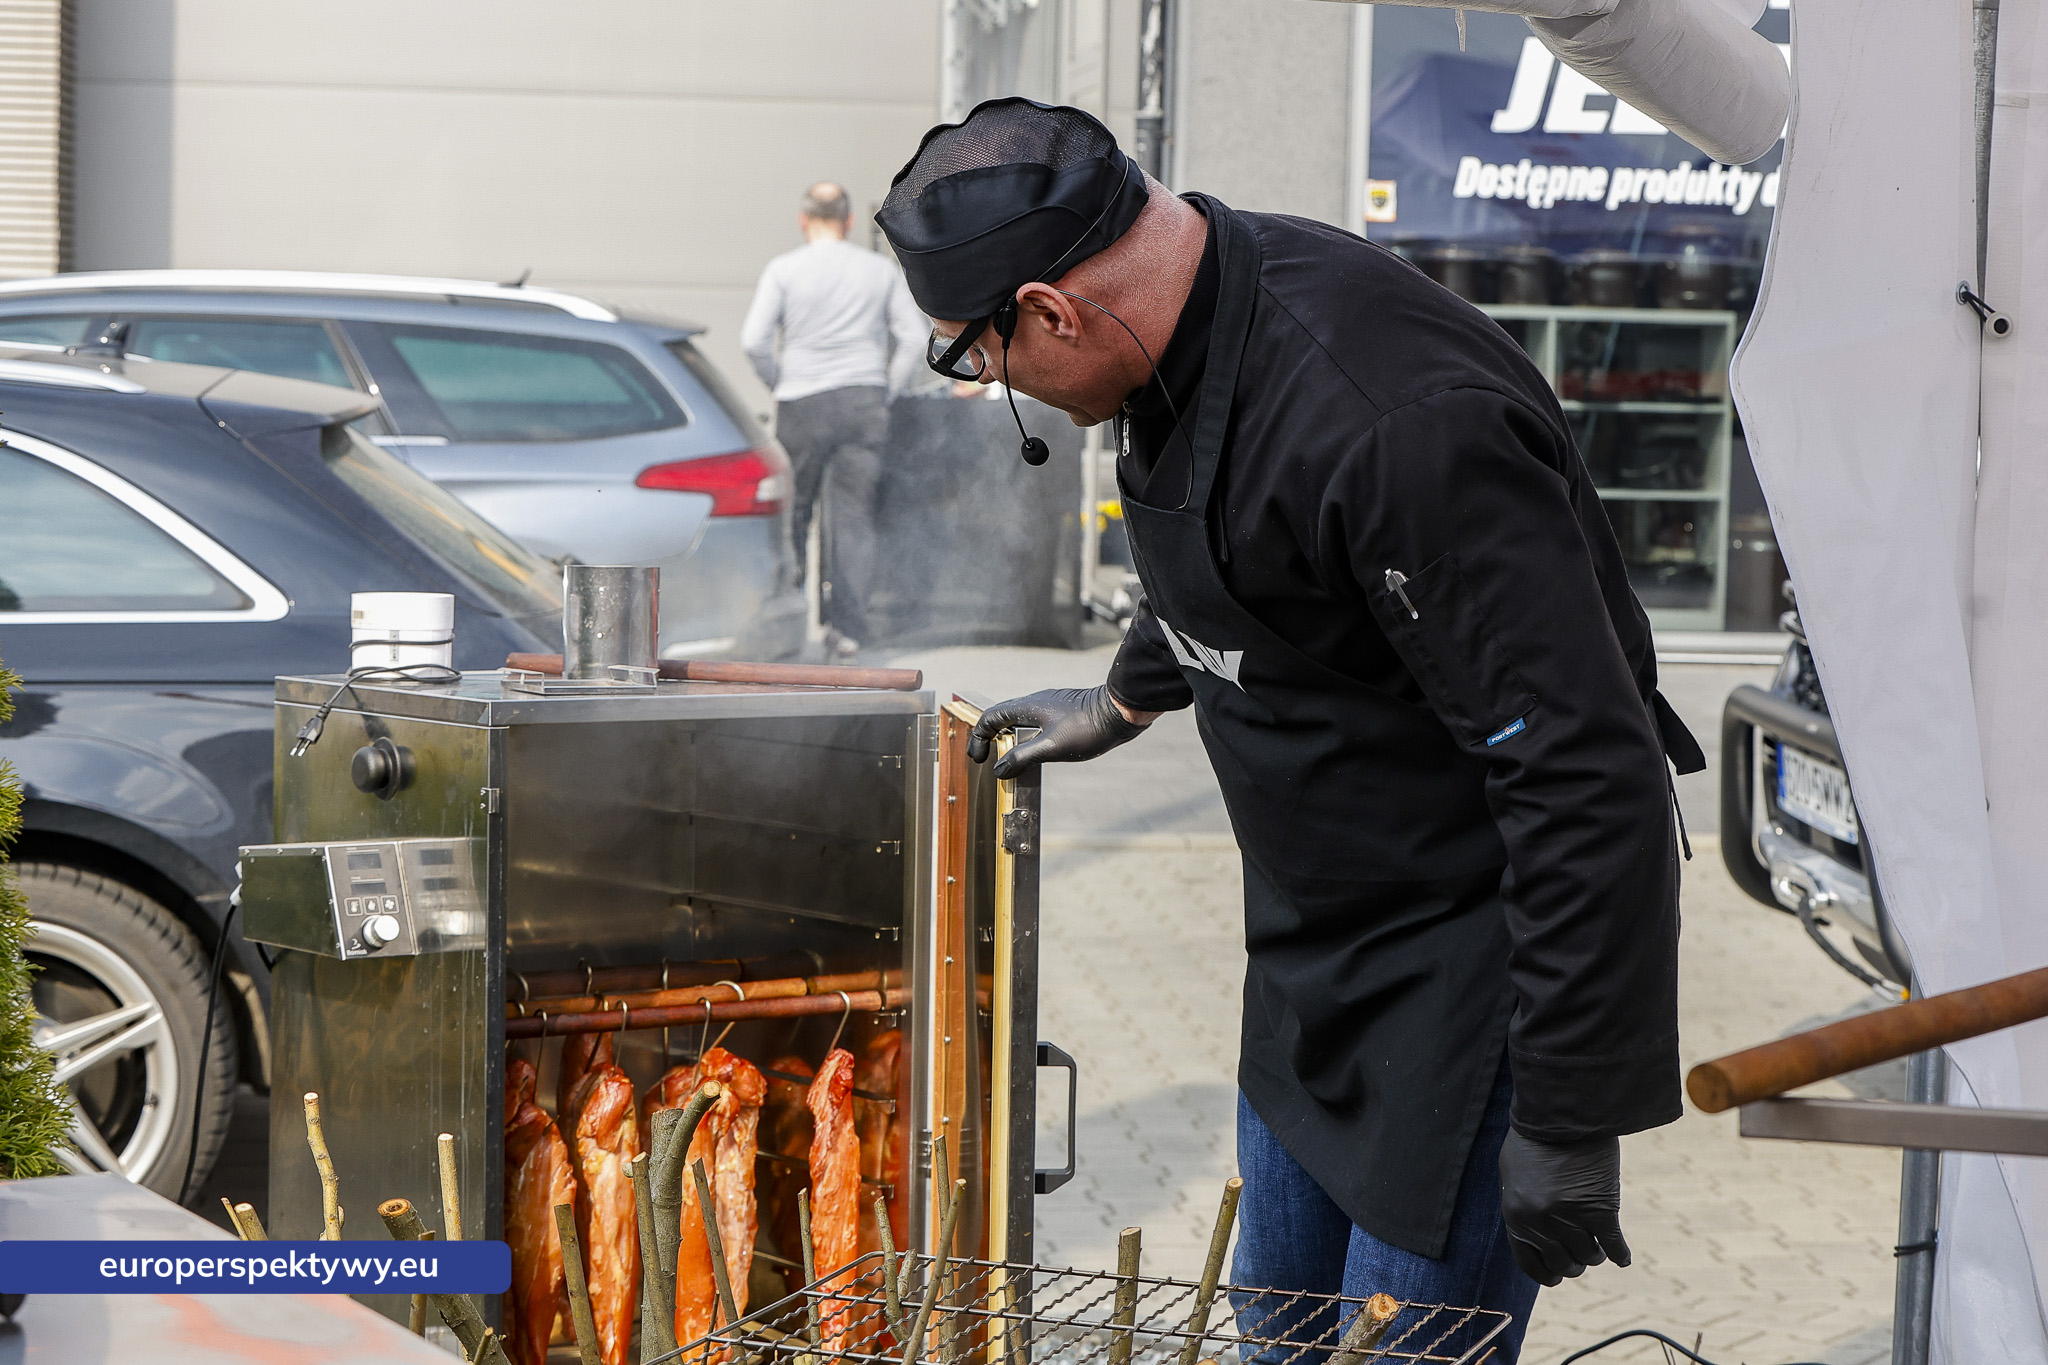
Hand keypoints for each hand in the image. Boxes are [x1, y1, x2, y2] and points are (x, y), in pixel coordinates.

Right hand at [967, 687, 1152, 778]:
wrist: (1121, 712)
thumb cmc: (1087, 728)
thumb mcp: (1051, 747)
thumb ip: (1022, 757)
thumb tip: (999, 769)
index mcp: (1028, 706)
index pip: (990, 718)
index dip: (978, 738)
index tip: (978, 759)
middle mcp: (1035, 702)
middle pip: (1002, 717)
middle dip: (990, 737)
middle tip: (988, 758)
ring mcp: (1050, 706)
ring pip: (1019, 720)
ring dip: (1009, 738)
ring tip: (1008, 759)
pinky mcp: (1063, 712)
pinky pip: (1035, 723)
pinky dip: (1026, 737)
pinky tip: (1035, 752)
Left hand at [1497, 1130, 1630, 1286]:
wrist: (1561, 1112)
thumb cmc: (1534, 1138)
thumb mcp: (1514, 1175)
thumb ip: (1522, 1206)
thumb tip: (1534, 1233)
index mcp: (1515, 1216)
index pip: (1529, 1263)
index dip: (1546, 1273)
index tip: (1556, 1276)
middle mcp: (1541, 1223)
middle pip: (1564, 1264)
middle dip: (1574, 1263)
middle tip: (1582, 1255)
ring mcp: (1570, 1219)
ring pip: (1589, 1256)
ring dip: (1595, 1253)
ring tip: (1597, 1245)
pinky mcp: (1600, 1210)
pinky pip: (1613, 1245)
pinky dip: (1620, 1253)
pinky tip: (1622, 1256)